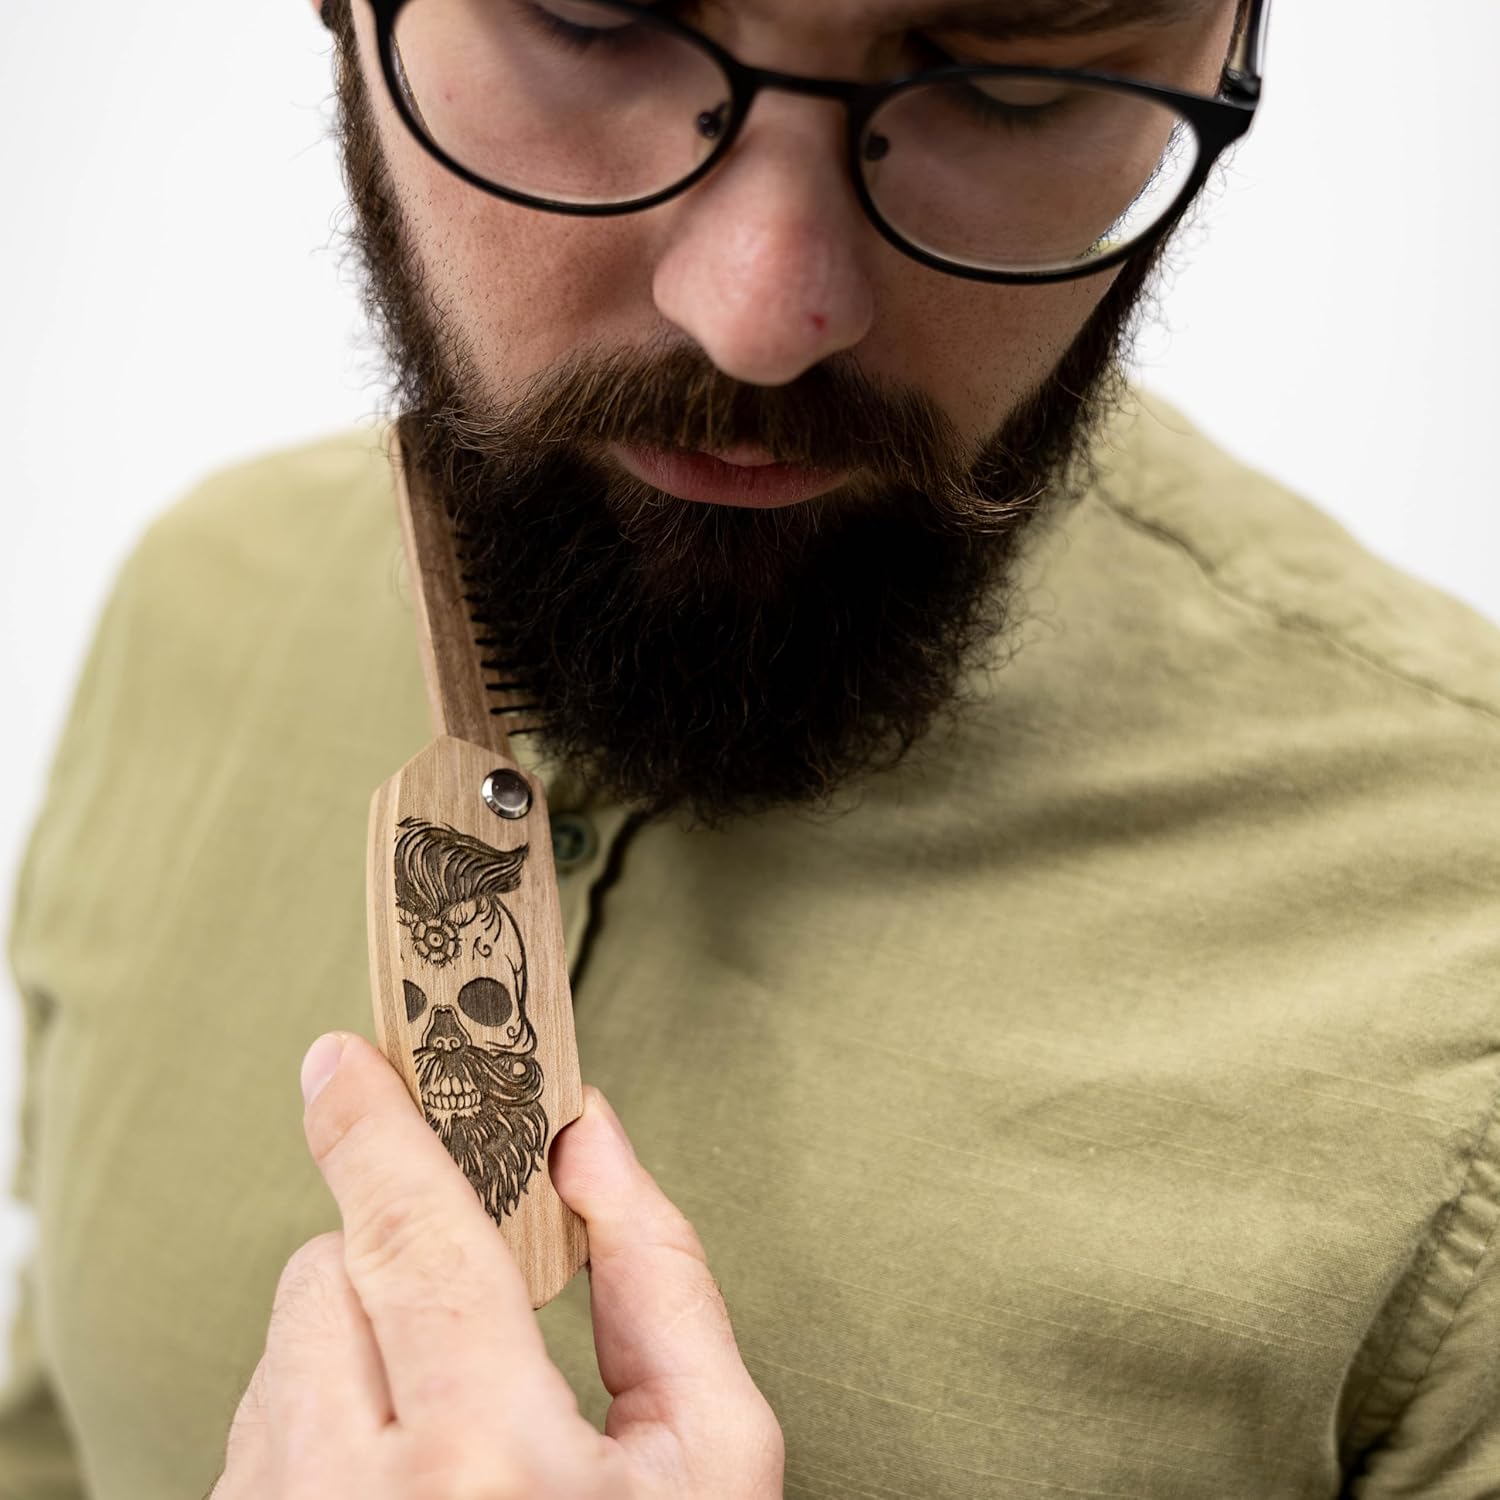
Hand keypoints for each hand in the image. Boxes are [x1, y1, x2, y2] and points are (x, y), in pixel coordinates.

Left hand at [211, 1032, 782, 1497]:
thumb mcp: (717, 1455)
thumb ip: (661, 1270)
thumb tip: (590, 1135)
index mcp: (489, 1464)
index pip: (410, 1237)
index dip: (376, 1130)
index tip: (343, 1060)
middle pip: (330, 1277)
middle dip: (398, 1257)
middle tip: (473, 1313)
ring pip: (283, 1352)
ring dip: (357, 1342)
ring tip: (446, 1426)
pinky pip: (256, 1432)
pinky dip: (318, 1417)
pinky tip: (398, 1476)